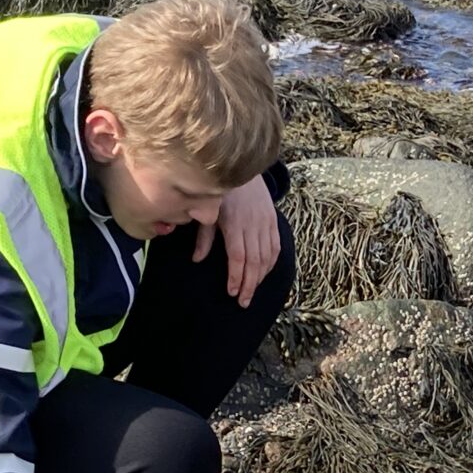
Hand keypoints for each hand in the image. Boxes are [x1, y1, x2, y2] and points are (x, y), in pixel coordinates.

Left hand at [198, 173, 280, 307]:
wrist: (242, 169)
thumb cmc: (220, 192)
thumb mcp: (207, 212)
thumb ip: (204, 236)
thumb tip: (197, 260)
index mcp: (234, 222)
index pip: (238, 256)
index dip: (236, 276)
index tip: (231, 292)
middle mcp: (252, 224)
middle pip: (254, 261)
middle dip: (249, 284)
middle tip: (243, 302)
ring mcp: (265, 222)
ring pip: (267, 257)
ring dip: (260, 277)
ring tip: (252, 292)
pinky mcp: (273, 221)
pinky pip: (275, 247)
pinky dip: (271, 264)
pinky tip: (264, 274)